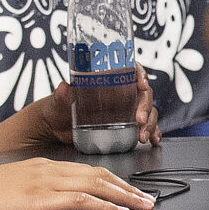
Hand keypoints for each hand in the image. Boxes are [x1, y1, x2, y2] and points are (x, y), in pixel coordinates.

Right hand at [0, 158, 155, 209]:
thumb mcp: (14, 190)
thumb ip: (36, 193)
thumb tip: (53, 206)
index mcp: (43, 167)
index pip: (87, 171)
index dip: (114, 181)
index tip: (130, 192)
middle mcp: (49, 169)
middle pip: (99, 175)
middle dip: (128, 188)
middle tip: (149, 200)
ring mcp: (46, 181)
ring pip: (96, 185)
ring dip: (125, 196)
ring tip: (143, 207)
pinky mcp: (41, 198)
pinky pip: (81, 200)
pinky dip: (104, 205)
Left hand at [31, 74, 163, 149]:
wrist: (56, 129)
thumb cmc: (59, 108)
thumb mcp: (59, 101)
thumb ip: (61, 95)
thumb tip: (63, 88)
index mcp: (108, 80)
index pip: (131, 70)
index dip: (141, 74)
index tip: (142, 84)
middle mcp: (120, 93)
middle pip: (143, 93)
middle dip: (146, 106)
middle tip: (140, 119)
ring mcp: (125, 110)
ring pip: (148, 111)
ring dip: (150, 123)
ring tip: (142, 136)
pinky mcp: (126, 126)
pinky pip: (145, 127)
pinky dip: (152, 133)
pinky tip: (152, 140)